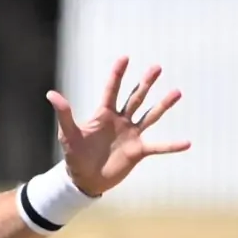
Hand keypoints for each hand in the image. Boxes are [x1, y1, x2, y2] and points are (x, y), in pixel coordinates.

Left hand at [46, 56, 190, 196]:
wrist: (84, 180)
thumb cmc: (74, 156)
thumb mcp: (69, 134)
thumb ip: (64, 114)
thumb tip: (51, 94)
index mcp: (103, 115)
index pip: (111, 90)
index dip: (117, 74)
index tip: (124, 57)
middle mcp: (120, 121)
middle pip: (135, 98)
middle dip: (145, 83)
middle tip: (156, 67)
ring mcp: (131, 135)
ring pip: (150, 115)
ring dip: (163, 105)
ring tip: (177, 92)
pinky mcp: (138, 151)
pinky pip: (158, 146)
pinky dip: (171, 145)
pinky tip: (187, 142)